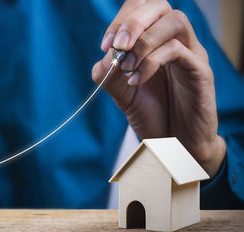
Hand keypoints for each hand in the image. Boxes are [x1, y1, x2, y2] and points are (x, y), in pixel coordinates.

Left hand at [92, 0, 225, 176]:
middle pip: (160, 6)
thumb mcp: (123, 95)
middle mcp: (176, 42)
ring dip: (144, 41)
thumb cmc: (152, 115)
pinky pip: (179, 51)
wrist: (173, 146)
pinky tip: (136, 80)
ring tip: (127, 66)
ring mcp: (191, 55)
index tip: (105, 45)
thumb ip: (110, 76)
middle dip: (132, 22)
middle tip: (117, 46)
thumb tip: (102, 59)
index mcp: (156, 43)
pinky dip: (152, 62)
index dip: (121, 20)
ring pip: (174, 22)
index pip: (142, 9)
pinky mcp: (201, 72)